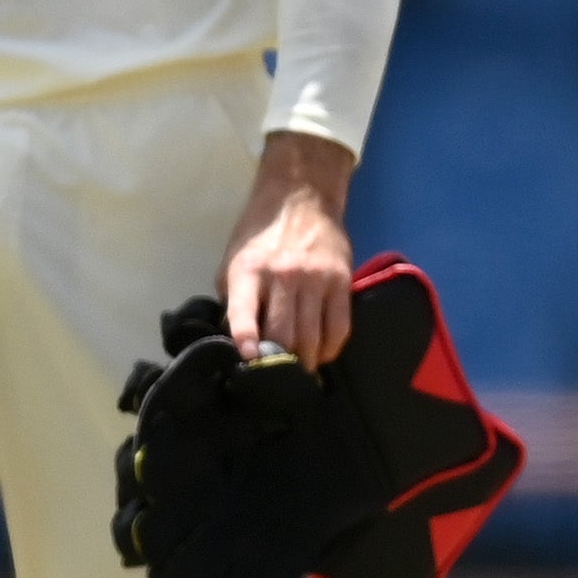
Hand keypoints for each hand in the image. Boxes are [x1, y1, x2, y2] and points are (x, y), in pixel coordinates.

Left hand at [221, 132, 358, 365]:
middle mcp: (282, 276)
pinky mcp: (341, 281)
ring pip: (313, 336)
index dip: (246, 340)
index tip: (250, 359)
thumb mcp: (235, 261)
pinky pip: (340, 326)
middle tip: (279, 380)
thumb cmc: (262, 234)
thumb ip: (236, 299)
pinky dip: (332, 347)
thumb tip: (240, 341)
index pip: (244, 312)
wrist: (303, 198)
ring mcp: (315, 279)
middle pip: (284, 333)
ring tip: (302, 372)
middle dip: (281, 363)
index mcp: (248, 271)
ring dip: (307, 361)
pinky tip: (324, 353)